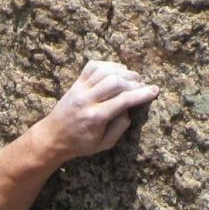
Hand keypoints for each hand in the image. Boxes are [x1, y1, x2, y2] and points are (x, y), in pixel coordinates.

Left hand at [35, 60, 159, 160]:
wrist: (54, 136)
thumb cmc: (81, 143)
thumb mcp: (103, 145)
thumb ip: (119, 128)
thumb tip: (129, 109)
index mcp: (95, 118)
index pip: (122, 100)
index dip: (141, 94)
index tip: (155, 90)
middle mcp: (87, 100)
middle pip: (114, 81)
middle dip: (133, 81)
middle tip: (142, 85)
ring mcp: (80, 89)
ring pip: (104, 70)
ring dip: (122, 71)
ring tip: (132, 78)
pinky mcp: (76, 82)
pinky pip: (93, 66)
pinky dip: (108, 64)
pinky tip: (116, 71)